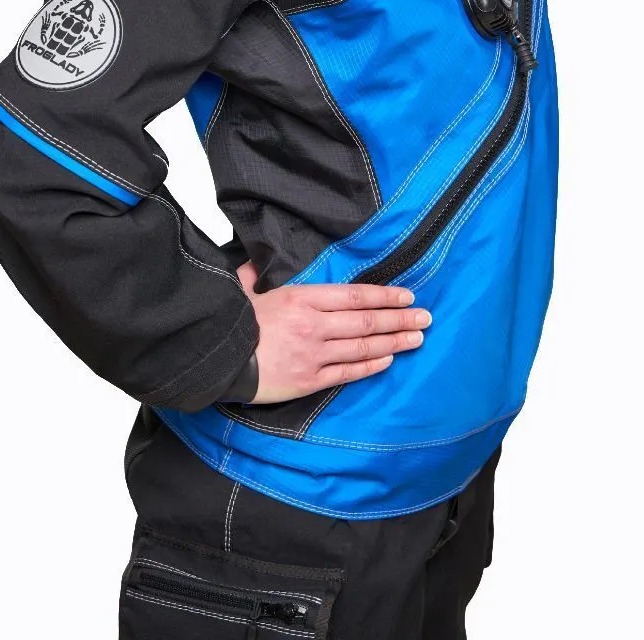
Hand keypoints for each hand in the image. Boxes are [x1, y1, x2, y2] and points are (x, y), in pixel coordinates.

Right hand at [234, 260, 432, 405]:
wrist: (218, 360)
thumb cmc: (232, 323)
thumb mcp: (244, 289)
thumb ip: (255, 275)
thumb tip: (253, 262)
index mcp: (303, 299)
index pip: (355, 295)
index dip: (385, 295)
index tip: (407, 296)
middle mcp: (315, 325)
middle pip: (367, 321)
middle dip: (400, 318)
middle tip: (426, 317)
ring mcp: (315, 354)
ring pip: (364, 347)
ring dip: (394, 342)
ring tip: (417, 338)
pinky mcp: (310, 380)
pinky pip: (348, 373)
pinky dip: (371, 366)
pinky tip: (389, 360)